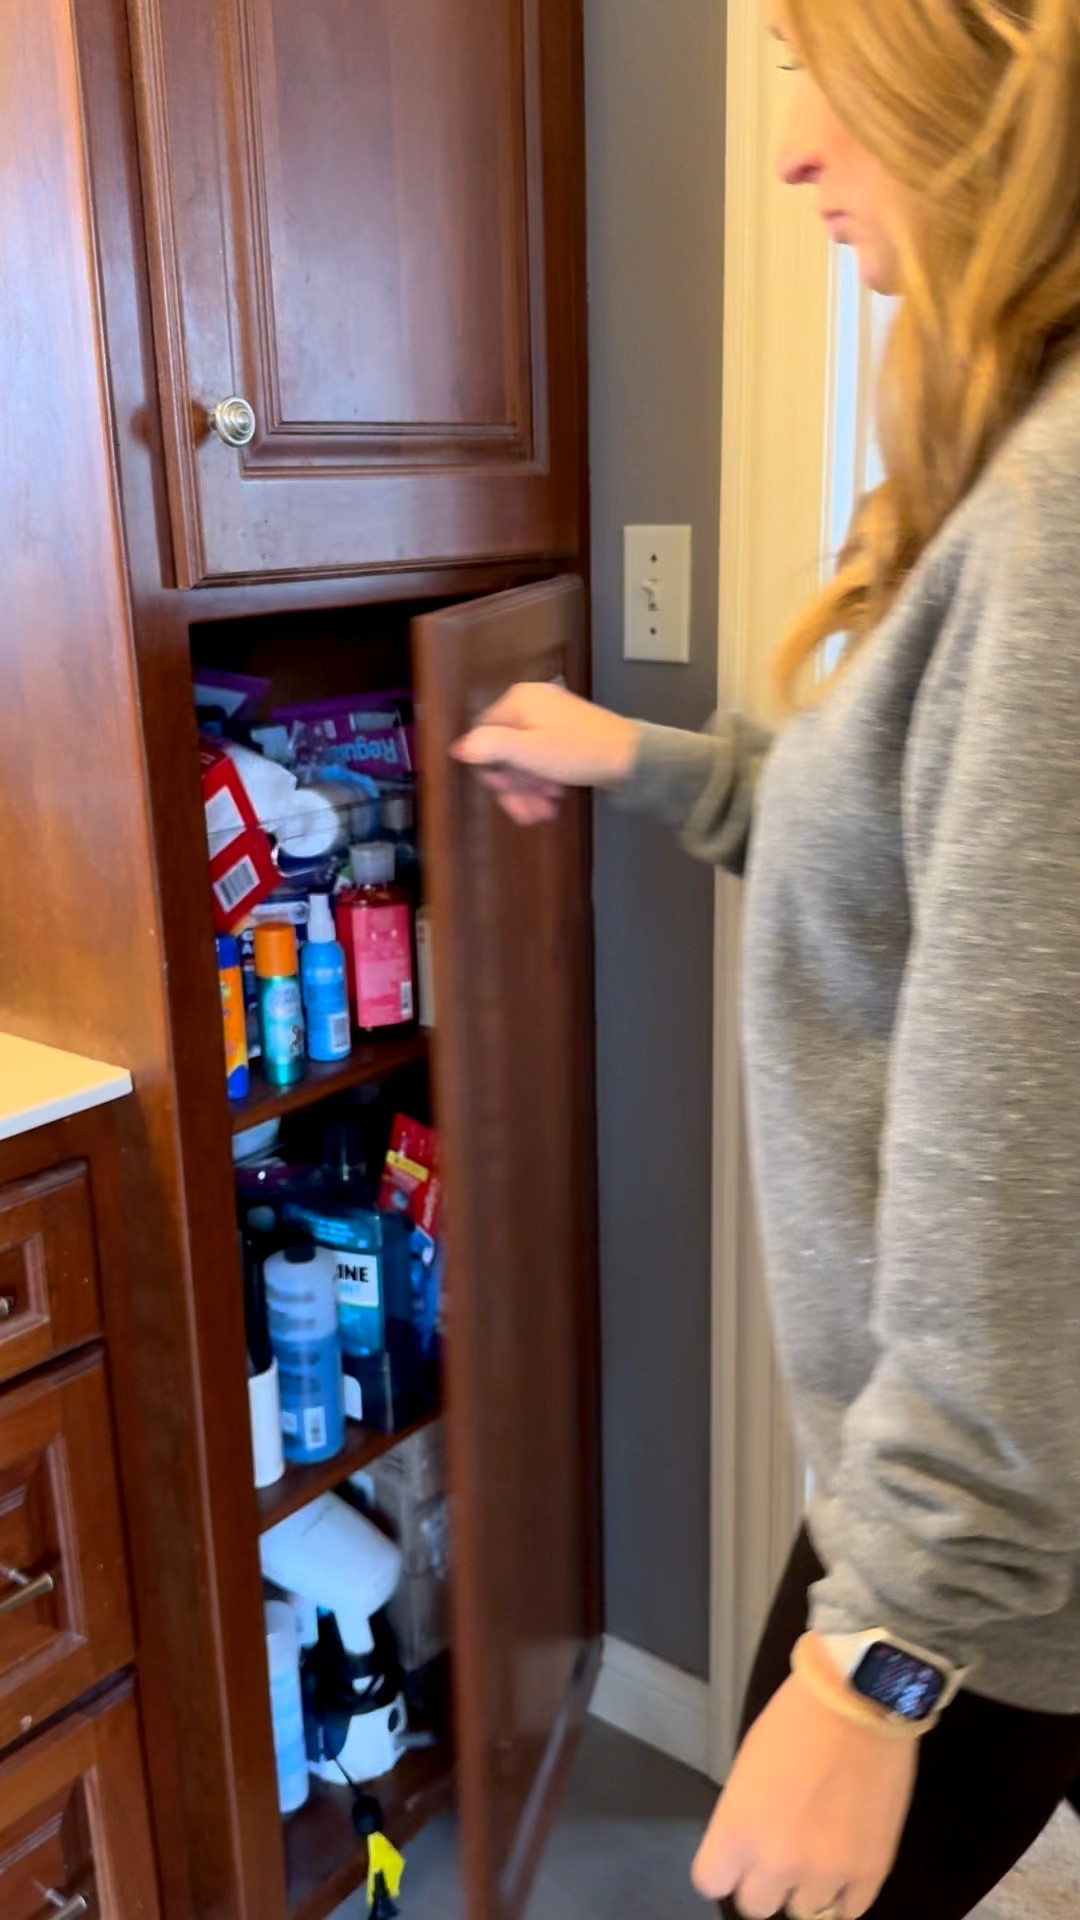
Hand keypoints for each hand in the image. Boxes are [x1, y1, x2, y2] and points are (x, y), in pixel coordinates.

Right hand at [451, 682, 638, 825]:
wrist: (632, 759)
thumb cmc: (579, 752)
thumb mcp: (529, 751)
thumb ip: (490, 746)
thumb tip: (457, 748)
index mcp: (518, 700)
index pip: (482, 736)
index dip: (491, 769)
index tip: (507, 790)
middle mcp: (531, 704)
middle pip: (503, 751)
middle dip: (515, 784)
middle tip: (532, 808)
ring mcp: (549, 720)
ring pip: (522, 760)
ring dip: (529, 789)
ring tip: (547, 809)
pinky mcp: (564, 736)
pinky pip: (540, 760)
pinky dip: (543, 781)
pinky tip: (554, 799)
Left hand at [692, 1670, 916, 1917]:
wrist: (858, 1699)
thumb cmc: (794, 1719)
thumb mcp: (748, 1765)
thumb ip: (743, 1817)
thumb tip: (749, 1848)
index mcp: (737, 1828)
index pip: (712, 1882)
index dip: (723, 1868)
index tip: (734, 1856)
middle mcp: (777, 1861)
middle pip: (756, 1906)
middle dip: (763, 1880)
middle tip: (778, 1851)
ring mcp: (826, 1871)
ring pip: (804, 1910)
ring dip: (806, 1885)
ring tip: (817, 1850)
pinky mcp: (871, 1871)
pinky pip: (849, 1910)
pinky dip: (843, 1894)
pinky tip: (843, 1866)